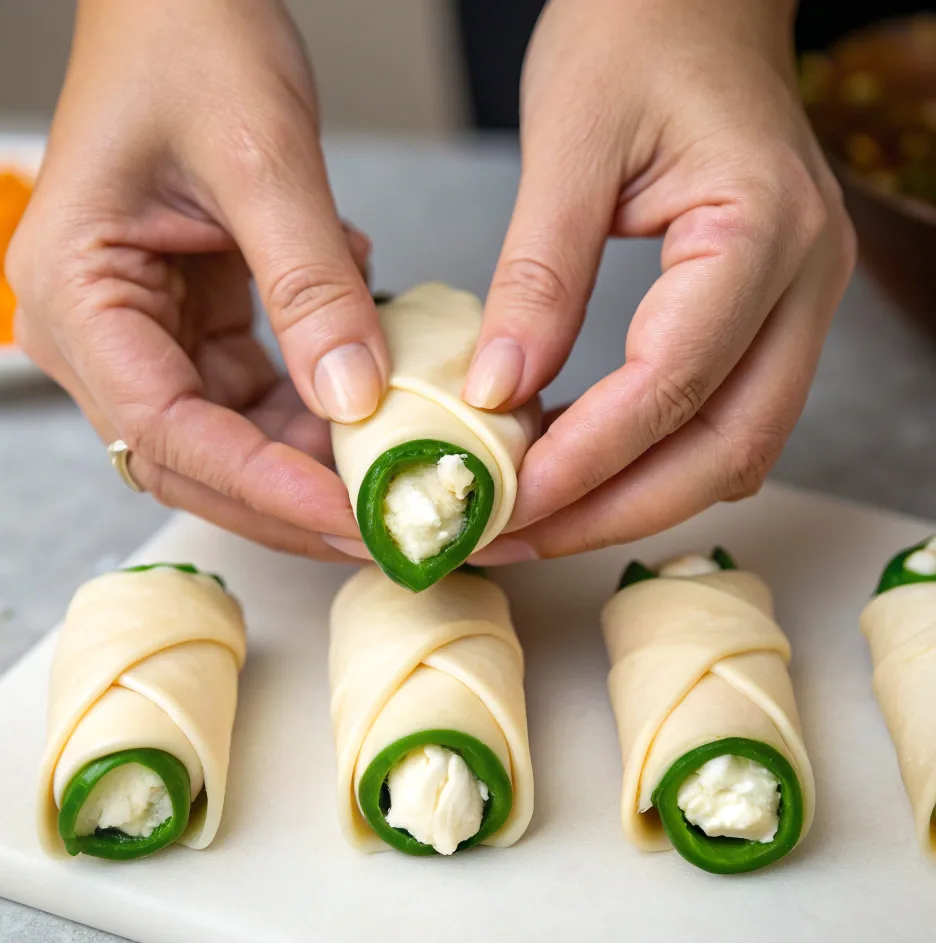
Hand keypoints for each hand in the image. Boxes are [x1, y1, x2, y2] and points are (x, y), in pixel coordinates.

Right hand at [7, 0, 387, 558]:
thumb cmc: (189, 40)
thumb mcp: (260, 157)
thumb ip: (308, 285)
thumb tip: (355, 396)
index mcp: (75, 293)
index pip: (165, 430)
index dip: (261, 485)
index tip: (348, 512)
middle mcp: (95, 331)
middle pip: (191, 460)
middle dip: (289, 500)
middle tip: (383, 525)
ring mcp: (140, 334)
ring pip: (226, 441)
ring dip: (310, 466)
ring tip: (394, 475)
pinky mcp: (187, 327)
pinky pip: (251, 399)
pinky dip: (312, 415)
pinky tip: (368, 403)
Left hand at [463, 0, 855, 563]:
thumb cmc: (635, 36)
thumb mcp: (567, 144)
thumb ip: (537, 277)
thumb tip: (496, 392)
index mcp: (762, 228)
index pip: (675, 382)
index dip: (587, 458)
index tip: (506, 499)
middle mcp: (803, 280)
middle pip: (724, 448)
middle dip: (615, 510)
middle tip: (518, 537)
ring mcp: (795, 304)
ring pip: (730, 450)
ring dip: (632, 499)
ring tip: (535, 518)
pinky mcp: (763, 315)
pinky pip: (718, 418)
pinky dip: (647, 460)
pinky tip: (573, 465)